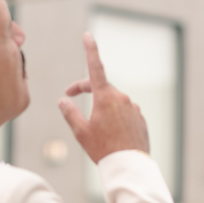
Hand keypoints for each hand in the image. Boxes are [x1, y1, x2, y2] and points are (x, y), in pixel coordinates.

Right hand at [58, 32, 149, 162]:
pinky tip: (110, 134)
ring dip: (101, 107)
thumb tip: (63, 101)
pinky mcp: (140, 119)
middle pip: (101, 87)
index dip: (90, 50)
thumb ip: (69, 113)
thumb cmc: (103, 149)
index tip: (88, 36)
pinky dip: (115, 117)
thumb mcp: (80, 132)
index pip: (95, 67)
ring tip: (94, 126)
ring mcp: (134, 108)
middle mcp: (122, 99)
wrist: (129, 166)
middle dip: (86, 89)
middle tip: (70, 95)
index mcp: (106, 98)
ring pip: (113, 102)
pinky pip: (125, 113)